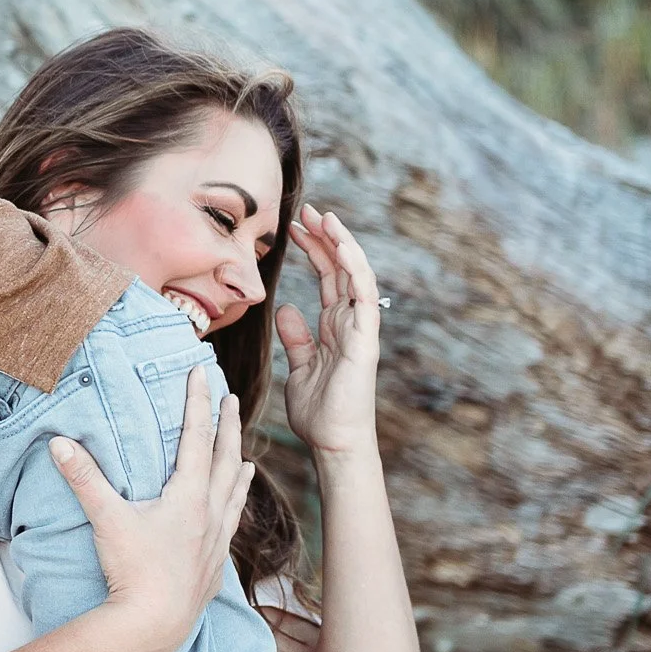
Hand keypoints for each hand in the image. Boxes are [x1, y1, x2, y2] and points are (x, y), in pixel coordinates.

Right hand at [50, 367, 250, 651]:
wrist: (154, 624)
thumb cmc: (133, 570)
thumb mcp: (106, 519)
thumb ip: (85, 478)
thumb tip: (59, 443)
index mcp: (189, 495)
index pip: (196, 436)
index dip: (197, 402)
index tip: (201, 374)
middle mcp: (210, 512)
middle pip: (225, 458)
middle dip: (229, 426)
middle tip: (233, 400)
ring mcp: (216, 540)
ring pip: (234, 494)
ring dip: (238, 468)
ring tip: (245, 456)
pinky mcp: (213, 564)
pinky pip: (230, 526)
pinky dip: (234, 509)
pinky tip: (229, 515)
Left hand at [277, 203, 382, 457]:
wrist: (333, 441)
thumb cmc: (319, 411)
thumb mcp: (299, 366)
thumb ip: (296, 338)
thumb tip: (286, 309)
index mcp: (335, 327)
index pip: (327, 279)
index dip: (314, 251)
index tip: (294, 227)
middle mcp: (350, 323)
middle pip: (339, 270)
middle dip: (324, 238)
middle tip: (306, 210)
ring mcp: (360, 329)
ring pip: (354, 275)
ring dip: (341, 244)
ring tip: (324, 217)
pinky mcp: (364, 338)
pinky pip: (363, 295)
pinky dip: (354, 268)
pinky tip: (342, 245)